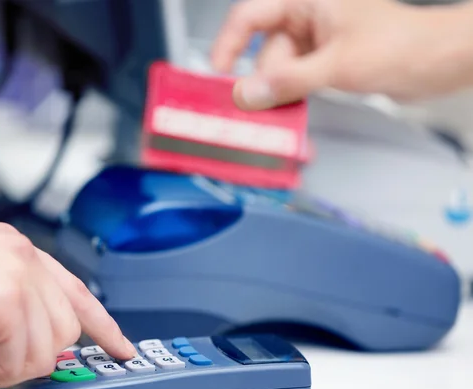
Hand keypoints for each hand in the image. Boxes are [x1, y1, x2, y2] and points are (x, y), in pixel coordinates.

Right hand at [0, 223, 136, 387]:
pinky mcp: (5, 298)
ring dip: (0, 365)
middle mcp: (21, 254)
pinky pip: (18, 358)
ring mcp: (17, 272)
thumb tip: (28, 340)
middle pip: (65, 327)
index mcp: (15, 249)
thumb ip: (5, 303)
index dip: (102, 323)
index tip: (119, 346)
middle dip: (27, 356)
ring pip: (46, 348)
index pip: (76, 288)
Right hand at [211, 0, 472, 108]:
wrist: (436, 62)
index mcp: (307, 2)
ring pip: (278, 70)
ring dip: (278, 94)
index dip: (228, 45)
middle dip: (261, 82)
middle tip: (254, 110)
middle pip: (264, 52)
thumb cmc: (401, 44)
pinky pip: (295, 80)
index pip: (250, 17)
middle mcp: (308, 18)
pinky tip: (295, 109)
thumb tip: (246, 93)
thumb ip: (287, 81)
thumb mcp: (336, 65)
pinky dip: (291, 96)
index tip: (216, 74)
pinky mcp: (324, 61)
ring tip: (283, 113)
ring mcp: (316, 41)